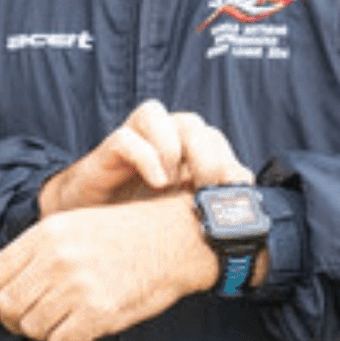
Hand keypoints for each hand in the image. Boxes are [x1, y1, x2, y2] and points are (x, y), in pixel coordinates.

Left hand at [0, 194, 217, 340]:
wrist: (178, 239)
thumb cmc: (127, 234)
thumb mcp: (75, 227)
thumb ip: (31, 249)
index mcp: (47, 233)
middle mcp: (57, 258)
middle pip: (10, 306)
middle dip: (16, 320)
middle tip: (36, 320)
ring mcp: (77, 285)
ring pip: (34, 328)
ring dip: (47, 331)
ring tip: (70, 318)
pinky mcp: (99, 311)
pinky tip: (85, 329)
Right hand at [40, 100, 253, 215]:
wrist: (93, 225)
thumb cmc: (143, 213)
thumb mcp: (183, 208)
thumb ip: (214, 193)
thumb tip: (246, 185)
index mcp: (184, 149)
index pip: (214, 139)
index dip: (228, 160)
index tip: (235, 190)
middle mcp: (160, 137)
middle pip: (191, 123)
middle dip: (205, 155)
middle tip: (205, 187)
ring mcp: (132, 140)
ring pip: (156, 115)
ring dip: (172, 147)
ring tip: (173, 184)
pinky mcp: (107, 151)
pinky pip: (126, 138)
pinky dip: (147, 157)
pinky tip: (157, 182)